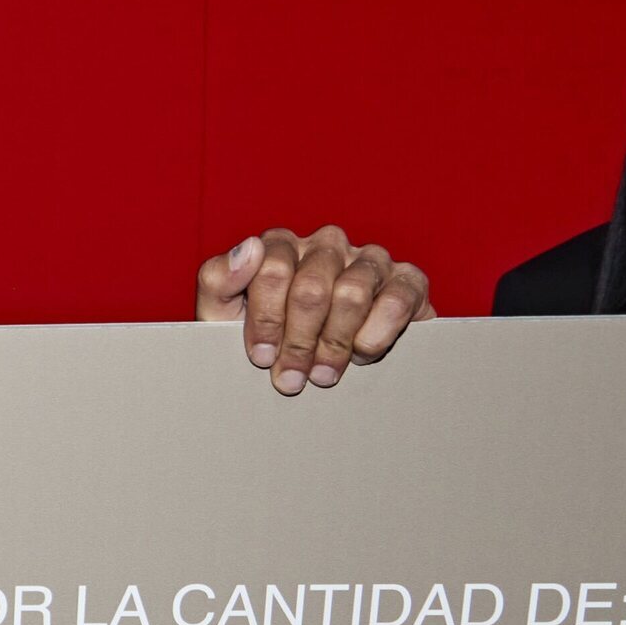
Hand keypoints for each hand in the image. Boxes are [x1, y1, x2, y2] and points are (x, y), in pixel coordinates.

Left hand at [196, 226, 434, 394]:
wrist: (314, 369)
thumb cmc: (264, 338)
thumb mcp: (223, 315)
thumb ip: (218, 279)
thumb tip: (249, 246)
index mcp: (280, 245)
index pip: (271, 270)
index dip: (266, 321)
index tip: (262, 358)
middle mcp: (325, 245)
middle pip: (311, 288)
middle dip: (298, 343)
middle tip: (291, 380)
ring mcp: (369, 259)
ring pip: (352, 294)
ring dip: (334, 344)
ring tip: (322, 375)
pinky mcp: (407, 281)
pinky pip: (397, 300)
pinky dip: (377, 334)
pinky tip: (361, 354)